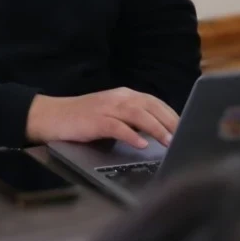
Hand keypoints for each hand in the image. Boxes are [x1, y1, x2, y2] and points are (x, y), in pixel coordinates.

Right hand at [27, 87, 179, 148]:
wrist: (52, 116)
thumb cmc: (84, 118)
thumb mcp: (112, 114)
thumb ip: (133, 119)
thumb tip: (159, 132)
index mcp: (124, 95)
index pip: (155, 102)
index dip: (172, 115)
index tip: (187, 128)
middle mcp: (118, 98)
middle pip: (151, 106)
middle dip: (170, 121)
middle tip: (185, 136)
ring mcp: (106, 108)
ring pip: (137, 114)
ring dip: (156, 127)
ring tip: (169, 141)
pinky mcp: (95, 120)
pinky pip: (117, 127)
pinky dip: (131, 135)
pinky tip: (141, 144)